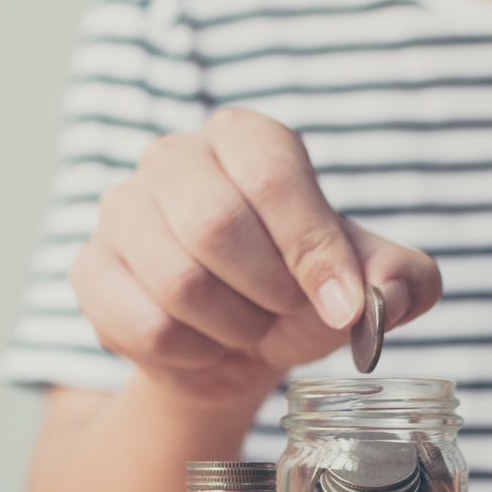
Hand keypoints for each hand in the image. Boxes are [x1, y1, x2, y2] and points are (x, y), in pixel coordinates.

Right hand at [70, 108, 441, 403]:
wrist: (229, 345)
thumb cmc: (294, 296)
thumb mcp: (360, 284)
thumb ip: (400, 280)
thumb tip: (390, 296)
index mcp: (243, 137)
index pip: (272, 176)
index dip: (312, 249)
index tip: (342, 307)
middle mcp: (172, 158)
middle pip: (214, 224)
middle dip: (267, 292)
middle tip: (283, 313)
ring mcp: (121, 212)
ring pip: (177, 283)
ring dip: (231, 327)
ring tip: (244, 328)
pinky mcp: (90, 269)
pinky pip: (145, 326)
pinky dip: (191, 354)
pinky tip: (203, 345)